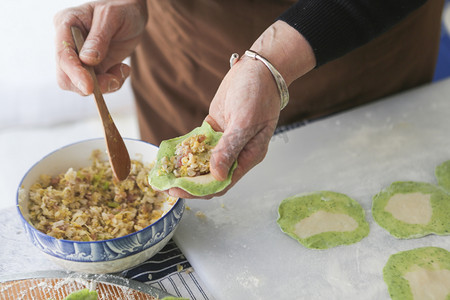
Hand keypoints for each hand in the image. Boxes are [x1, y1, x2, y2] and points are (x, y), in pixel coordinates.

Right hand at [54, 0, 146, 94]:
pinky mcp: (92, 69)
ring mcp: (79, 58)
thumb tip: (87, 60)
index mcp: (65, 24)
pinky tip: (123, 69)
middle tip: (114, 80)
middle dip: (90, 84)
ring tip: (123, 69)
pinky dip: (112, 84)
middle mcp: (68, 43)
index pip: (63, 55)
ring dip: (105, 85)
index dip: (74, 73)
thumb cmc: (121, 8)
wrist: (132, 15)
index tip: (89, 87)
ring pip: (81, 86)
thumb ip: (99, 37)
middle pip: (66, 77)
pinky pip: (98, 87)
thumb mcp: (112, 16)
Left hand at [167, 56, 280, 198]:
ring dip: (185, 167)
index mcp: (248, 157)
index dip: (199, 190)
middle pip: (210, 176)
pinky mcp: (215, 128)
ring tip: (164, 172)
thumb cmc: (258, 95)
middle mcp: (236, 152)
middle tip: (165, 184)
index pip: (222, 183)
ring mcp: (224, 140)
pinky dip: (185, 149)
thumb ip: (230, 148)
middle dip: (188, 182)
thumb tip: (218, 175)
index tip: (178, 192)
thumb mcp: (244, 122)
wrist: (258, 69)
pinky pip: (198, 144)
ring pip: (202, 161)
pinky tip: (171, 153)